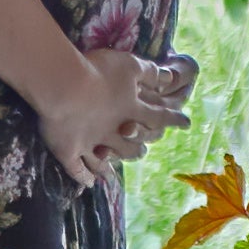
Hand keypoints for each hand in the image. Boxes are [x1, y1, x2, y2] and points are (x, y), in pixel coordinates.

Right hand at [32, 48, 167, 185]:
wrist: (61, 82)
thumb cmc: (97, 70)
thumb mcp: (128, 64)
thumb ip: (149, 72)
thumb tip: (170, 77)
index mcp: (131, 111)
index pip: (158, 118)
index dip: (173, 120)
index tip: (187, 123)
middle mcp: (115, 132)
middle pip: (132, 146)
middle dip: (138, 149)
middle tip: (142, 150)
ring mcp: (92, 144)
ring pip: (106, 161)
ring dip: (111, 166)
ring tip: (111, 172)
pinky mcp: (69, 151)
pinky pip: (78, 169)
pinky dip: (84, 177)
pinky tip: (88, 183)